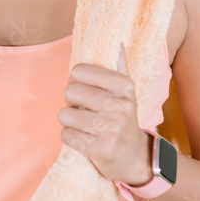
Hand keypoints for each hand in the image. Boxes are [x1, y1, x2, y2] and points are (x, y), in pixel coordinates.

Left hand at [58, 41, 152, 184]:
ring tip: (83, 124)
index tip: (83, 89)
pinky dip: (70, 136)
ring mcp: (110, 129)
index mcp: (125, 87)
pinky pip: (67, 135)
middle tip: (82, 108)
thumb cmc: (124, 119)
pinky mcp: (100, 149)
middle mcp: (120, 106)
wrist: (134, 157)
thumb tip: (117, 43)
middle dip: (71, 101)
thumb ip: (119, 68)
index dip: (75, 80)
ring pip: (65, 115)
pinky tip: (83, 137)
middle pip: (70, 92)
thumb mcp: (127, 93)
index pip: (79, 71)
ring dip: (69, 120)